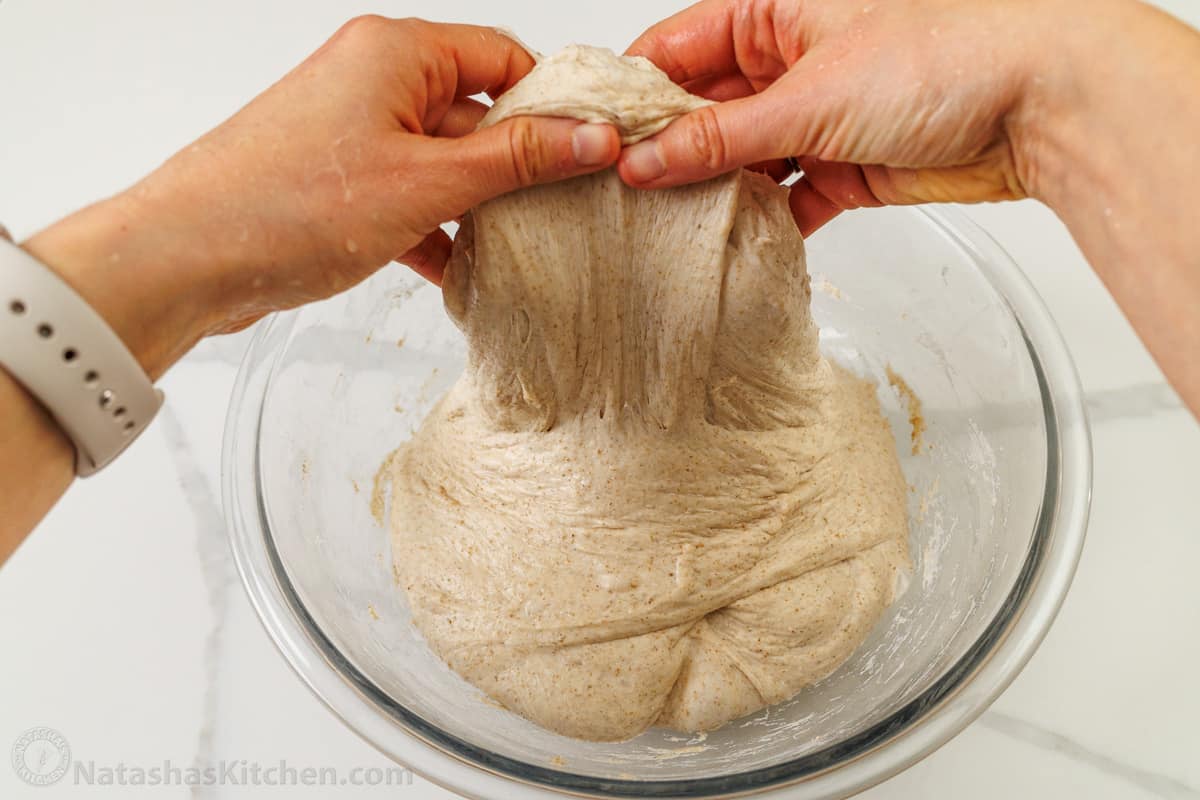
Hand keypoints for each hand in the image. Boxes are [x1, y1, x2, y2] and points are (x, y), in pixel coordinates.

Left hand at [22, 16, 619, 373]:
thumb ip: (517, 159)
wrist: (185, 258)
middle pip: (478, 112)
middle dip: (517, 165)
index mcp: (397, 53)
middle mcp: (375, 80)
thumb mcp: (427, 183)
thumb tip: (590, 137)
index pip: (504, 59)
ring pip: (444, 160)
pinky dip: (435, 229)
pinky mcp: (339, 179)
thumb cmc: (285, 205)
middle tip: (562, 210)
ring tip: (515, 250)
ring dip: (477, 205)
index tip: (593, 149)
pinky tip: (458, 272)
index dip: (554, 103)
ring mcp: (354, 131)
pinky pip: (409, 194)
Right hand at [617, 0, 1074, 234]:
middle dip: (670, 154)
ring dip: (715, 195)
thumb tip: (649, 160)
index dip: (635, 96)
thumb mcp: (810, 96)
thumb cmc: (947, 57)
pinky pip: (786, 198)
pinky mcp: (844, 168)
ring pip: (741, 161)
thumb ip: (722, 137)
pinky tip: (736, 244)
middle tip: (625, 197)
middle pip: (703, 111)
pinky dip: (765, 222)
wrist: (1041, 106)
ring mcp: (816, 117)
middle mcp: (790, 62)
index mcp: (775, 13)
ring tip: (669, 230)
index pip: (678, 50)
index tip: (599, 142)